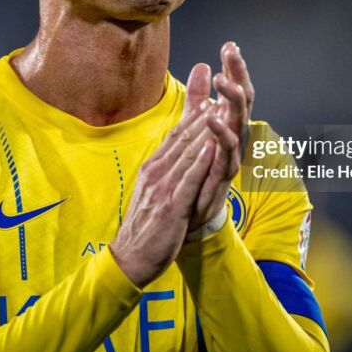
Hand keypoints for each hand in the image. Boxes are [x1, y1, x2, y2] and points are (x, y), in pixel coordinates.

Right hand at [110, 97, 216, 287]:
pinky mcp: (172, 206)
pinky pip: (188, 180)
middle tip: (221, 93)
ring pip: (188, 154)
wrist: (131, 257)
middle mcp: (156, 172)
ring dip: (205, 131)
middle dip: (203, 116)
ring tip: (221, 111)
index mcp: (153, 168)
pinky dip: (200, 162)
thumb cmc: (145, 225)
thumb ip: (167, 167)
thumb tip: (175, 149)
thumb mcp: (153, 190)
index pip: (176, 137)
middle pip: (183, 139)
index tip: (209, 99)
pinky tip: (211, 148)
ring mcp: (163, 188)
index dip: (193, 116)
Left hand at [187, 42, 254, 231]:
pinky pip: (226, 153)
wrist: (191, 211)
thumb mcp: (193, 126)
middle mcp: (234, 137)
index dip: (234, 69)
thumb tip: (201, 65)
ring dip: (232, 101)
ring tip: (220, 81)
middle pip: (242, 102)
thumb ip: (197, 98)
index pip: (235, 91)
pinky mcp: (222, 175)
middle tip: (230, 53)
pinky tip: (212, 118)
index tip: (229, 44)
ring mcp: (231, 156)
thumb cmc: (197, 168)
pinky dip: (221, 135)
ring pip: (238, 124)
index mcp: (228, 124)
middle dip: (238, 76)